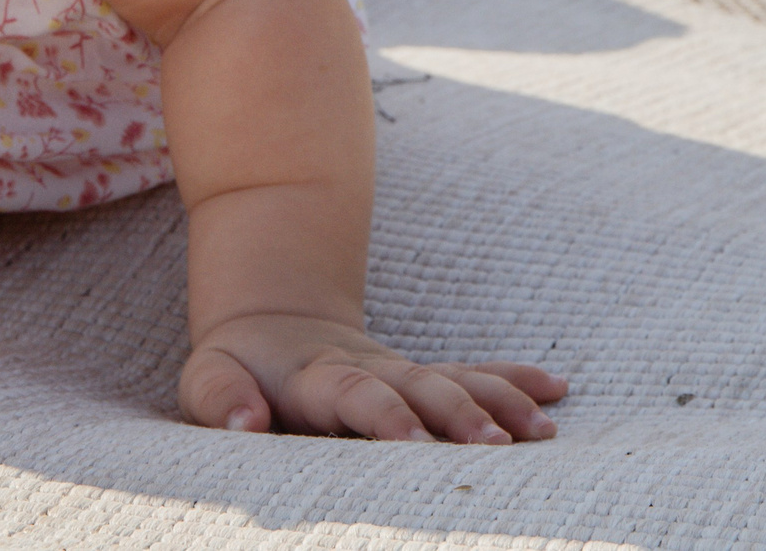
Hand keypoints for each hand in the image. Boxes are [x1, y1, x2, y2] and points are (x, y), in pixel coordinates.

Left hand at [181, 313, 564, 442]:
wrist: (269, 318)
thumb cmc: (234, 370)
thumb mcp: (208, 380)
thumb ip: (221, 398)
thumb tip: (244, 424)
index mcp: (317, 376)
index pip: (356, 393)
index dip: (385, 415)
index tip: (415, 442)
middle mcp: (369, 371)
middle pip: (420, 387)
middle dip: (459, 414)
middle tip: (496, 446)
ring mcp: (401, 373)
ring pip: (456, 380)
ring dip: (500, 401)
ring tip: (542, 431)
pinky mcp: (421, 379)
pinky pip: (473, 374)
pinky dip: (513, 381)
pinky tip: (557, 390)